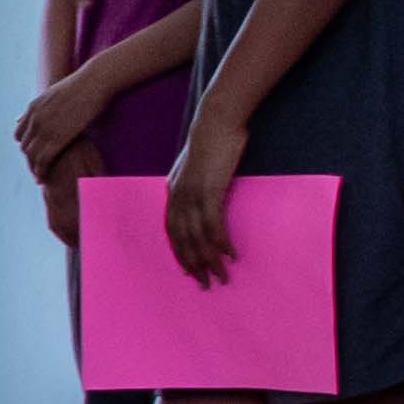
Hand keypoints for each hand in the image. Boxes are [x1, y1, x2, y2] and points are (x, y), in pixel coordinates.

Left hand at [15, 79, 106, 183]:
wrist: (95, 81)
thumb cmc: (82, 87)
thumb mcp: (54, 94)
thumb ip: (40, 108)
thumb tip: (23, 116)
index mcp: (33, 108)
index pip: (20, 135)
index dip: (27, 146)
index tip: (36, 154)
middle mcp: (35, 119)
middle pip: (25, 147)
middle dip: (30, 159)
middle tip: (39, 170)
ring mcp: (45, 128)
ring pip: (31, 156)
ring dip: (34, 168)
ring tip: (41, 177)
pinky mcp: (57, 138)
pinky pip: (42, 160)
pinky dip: (41, 171)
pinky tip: (45, 178)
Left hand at [163, 130, 247, 290]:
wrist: (218, 120)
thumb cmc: (212, 142)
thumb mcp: (198, 168)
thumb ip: (196, 186)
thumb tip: (205, 201)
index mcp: (173, 193)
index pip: (172, 232)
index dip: (180, 253)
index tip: (189, 270)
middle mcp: (177, 197)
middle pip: (182, 240)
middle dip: (194, 265)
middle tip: (206, 283)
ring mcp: (191, 195)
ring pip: (197, 237)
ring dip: (210, 260)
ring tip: (222, 276)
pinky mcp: (209, 190)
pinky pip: (213, 225)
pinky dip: (221, 242)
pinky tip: (231, 254)